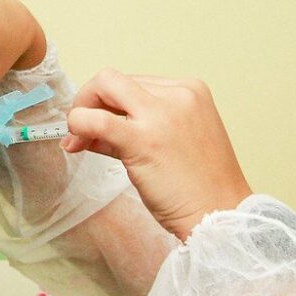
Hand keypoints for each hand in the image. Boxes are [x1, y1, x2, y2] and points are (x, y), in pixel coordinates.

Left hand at [60, 69, 251, 239]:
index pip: (135, 82)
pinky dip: (78, 125)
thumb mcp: (177, 140)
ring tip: (79, 140)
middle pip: (115, 80)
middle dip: (91, 101)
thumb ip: (139, 126)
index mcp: (190, 91)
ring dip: (82, 110)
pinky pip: (96, 119)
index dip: (111, 104)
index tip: (103, 128)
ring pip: (103, 85)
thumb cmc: (200, 187)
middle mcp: (178, 95)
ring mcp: (161, 114)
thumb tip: (94, 126)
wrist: (219, 215)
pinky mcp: (143, 139)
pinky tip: (76, 143)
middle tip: (83, 131)